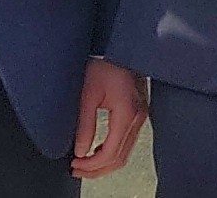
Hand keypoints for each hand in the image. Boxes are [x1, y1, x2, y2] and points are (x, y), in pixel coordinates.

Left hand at [71, 57, 146, 178]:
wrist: (120, 46)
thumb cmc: (104, 63)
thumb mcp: (88, 94)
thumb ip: (84, 125)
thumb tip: (80, 150)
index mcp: (127, 113)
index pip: (110, 152)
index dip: (91, 164)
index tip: (75, 164)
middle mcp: (138, 118)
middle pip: (120, 158)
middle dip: (97, 169)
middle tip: (76, 170)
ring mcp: (141, 116)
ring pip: (125, 153)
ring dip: (104, 163)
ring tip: (84, 164)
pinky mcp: (139, 113)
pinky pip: (127, 142)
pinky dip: (112, 152)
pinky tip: (97, 151)